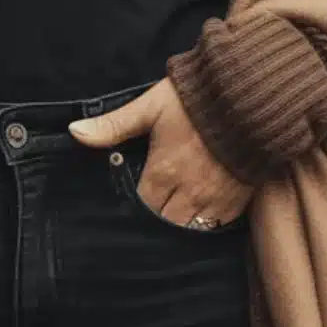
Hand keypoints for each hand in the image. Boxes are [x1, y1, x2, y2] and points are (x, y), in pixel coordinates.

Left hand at [68, 78, 252, 229]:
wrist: (251, 94)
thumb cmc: (197, 99)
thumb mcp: (151, 106)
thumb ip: (113, 124)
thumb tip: (75, 132)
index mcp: (163, 171)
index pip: (139, 208)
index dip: (130, 212)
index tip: (125, 210)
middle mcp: (188, 192)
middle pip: (162, 226)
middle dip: (151, 226)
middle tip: (144, 222)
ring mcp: (215, 200)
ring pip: (187, 232)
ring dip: (175, 229)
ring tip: (167, 223)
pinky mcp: (237, 201)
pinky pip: (215, 228)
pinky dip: (203, 228)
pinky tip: (193, 221)